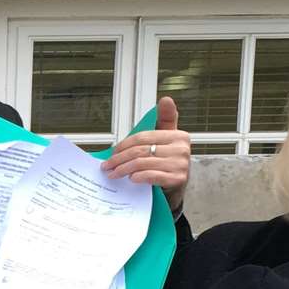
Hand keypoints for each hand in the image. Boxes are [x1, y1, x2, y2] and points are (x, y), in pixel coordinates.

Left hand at [101, 96, 191, 211]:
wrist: (178, 188)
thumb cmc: (167, 162)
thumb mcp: (166, 140)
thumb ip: (164, 120)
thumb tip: (166, 100)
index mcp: (178, 135)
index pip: (143, 137)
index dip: (124, 145)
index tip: (112, 152)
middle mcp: (181, 149)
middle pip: (140, 150)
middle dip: (119, 159)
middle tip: (107, 165)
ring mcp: (180, 165)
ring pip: (142, 163)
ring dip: (123, 169)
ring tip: (113, 174)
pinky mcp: (177, 179)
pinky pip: (151, 176)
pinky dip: (138, 177)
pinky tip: (130, 178)